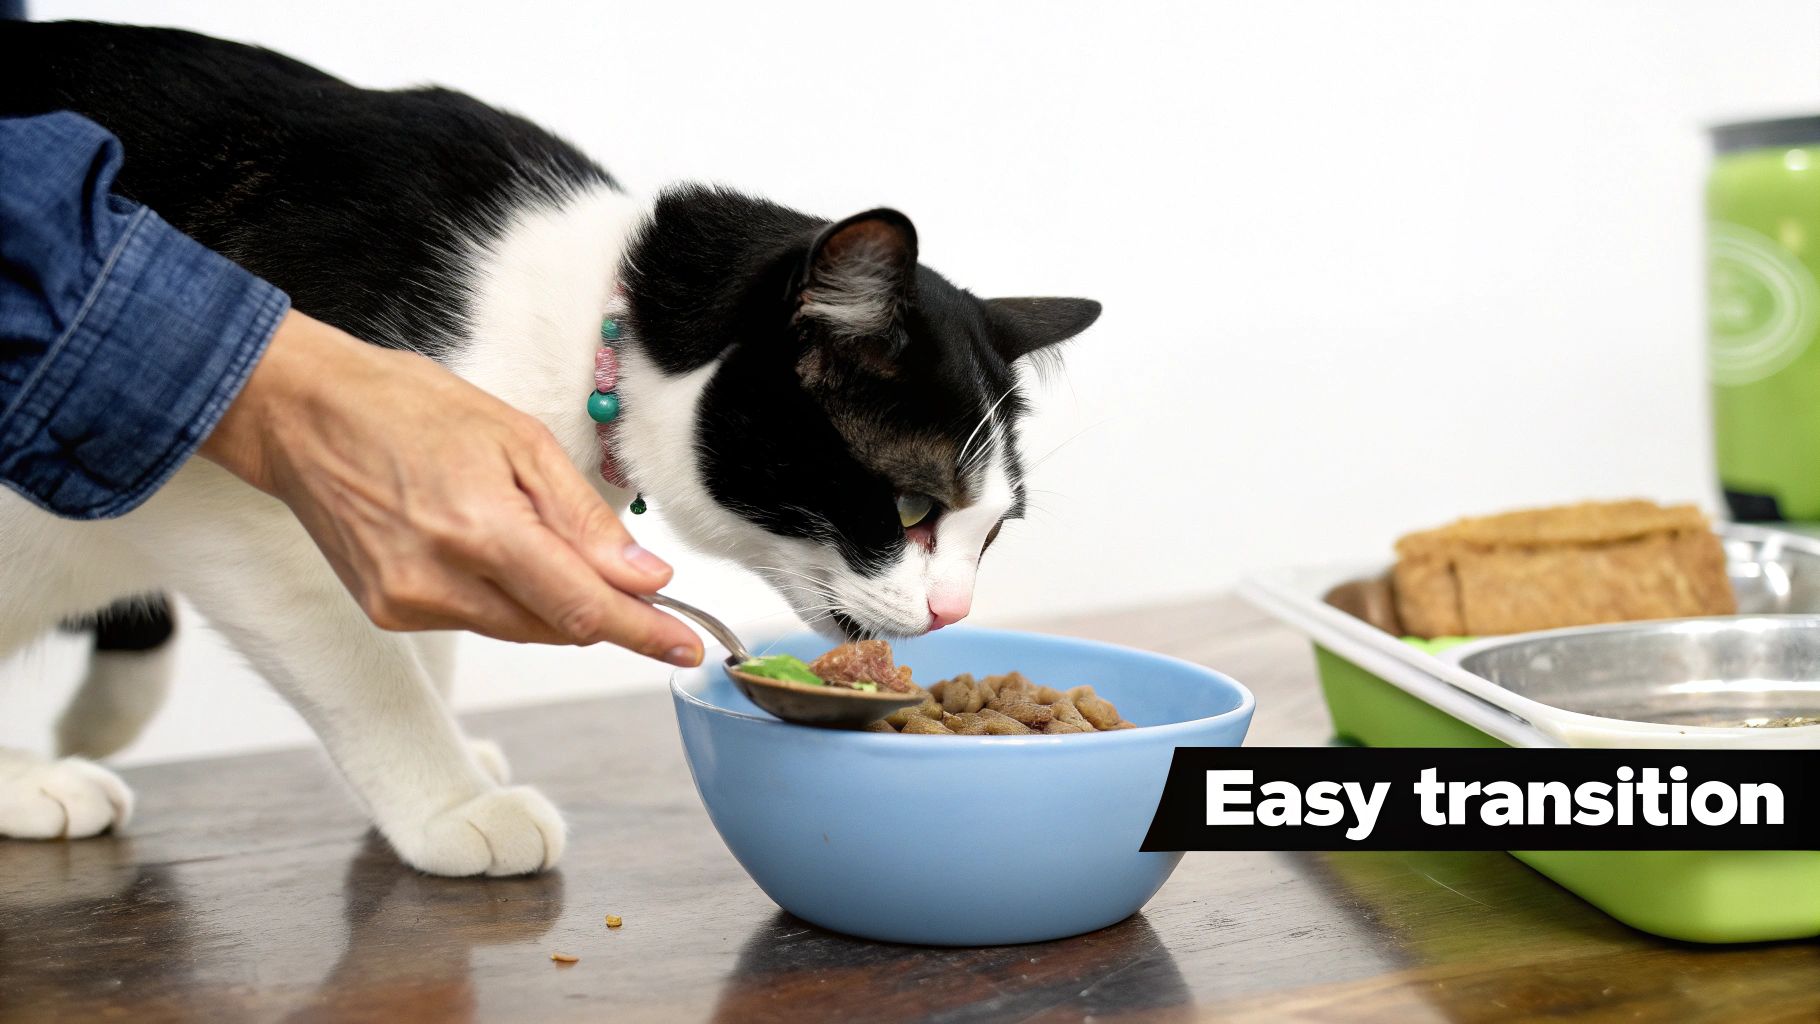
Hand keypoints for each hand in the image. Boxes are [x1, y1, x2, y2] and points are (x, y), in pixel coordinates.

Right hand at [201, 309, 702, 664]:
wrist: (300, 414)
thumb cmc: (407, 408)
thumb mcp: (517, 438)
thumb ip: (582, 517)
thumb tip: (642, 576)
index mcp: (479, 528)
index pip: (582, 607)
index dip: (643, 632)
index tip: (687, 646)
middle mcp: (439, 578)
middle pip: (556, 627)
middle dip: (605, 609)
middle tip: (635, 583)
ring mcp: (407, 602)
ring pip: (520, 628)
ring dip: (553, 601)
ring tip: (541, 539)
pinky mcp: (387, 613)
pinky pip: (478, 620)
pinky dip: (505, 597)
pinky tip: (490, 549)